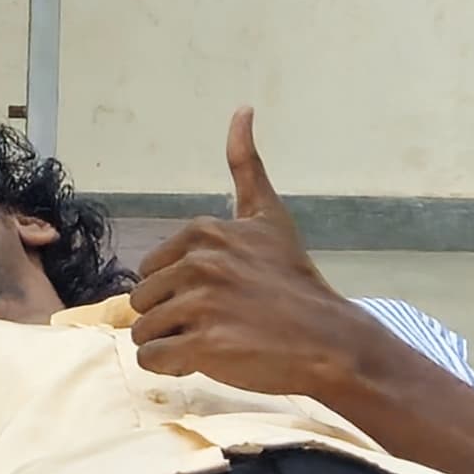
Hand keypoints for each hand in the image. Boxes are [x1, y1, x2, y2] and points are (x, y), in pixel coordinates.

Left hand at [122, 111, 402, 402]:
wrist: (330, 338)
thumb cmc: (294, 280)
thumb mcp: (269, 216)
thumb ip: (246, 164)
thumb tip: (242, 108)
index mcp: (204, 233)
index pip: (151, 268)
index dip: (176, 288)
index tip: (217, 296)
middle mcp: (199, 263)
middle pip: (143, 299)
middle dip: (170, 316)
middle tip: (214, 323)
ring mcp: (200, 305)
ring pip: (143, 329)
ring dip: (169, 342)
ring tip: (210, 342)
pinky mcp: (203, 346)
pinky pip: (152, 357)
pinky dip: (168, 365)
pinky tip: (201, 360)